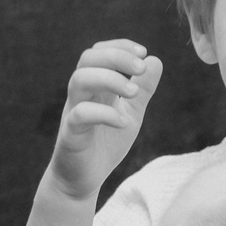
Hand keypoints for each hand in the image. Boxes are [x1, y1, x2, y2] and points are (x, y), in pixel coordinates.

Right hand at [46, 40, 160, 200]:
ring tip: (133, 93)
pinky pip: (80, 114)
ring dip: (110, 79)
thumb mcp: (131, 113)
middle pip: (88, 59)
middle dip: (116, 57)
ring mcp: (73, 112)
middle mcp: (81, 94)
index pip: (99, 52)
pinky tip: (123, 122)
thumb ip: (142, 90)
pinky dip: (104, 113)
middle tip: (140, 68)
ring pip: (79, 80)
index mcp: (95, 87)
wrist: (83, 179)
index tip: (142, 53)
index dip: (119, 46)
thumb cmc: (105, 144)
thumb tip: (155, 60)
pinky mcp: (70, 134)